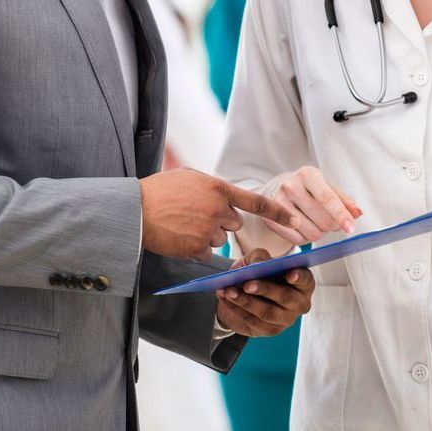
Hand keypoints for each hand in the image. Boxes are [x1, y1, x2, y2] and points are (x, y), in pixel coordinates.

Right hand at [139, 168, 297, 260]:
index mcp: (218, 188)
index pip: (255, 202)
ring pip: (220, 238)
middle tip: (197, 215)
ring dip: (207, 235)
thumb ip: (212, 187)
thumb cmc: (160, 190)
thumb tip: (225, 197)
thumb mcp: (190, 177)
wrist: (136, 209)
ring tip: (183, 224)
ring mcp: (208, 230)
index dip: (277, 212)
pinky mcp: (196, 248)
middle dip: (221, 221)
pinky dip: (196, 248)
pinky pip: (207, 253)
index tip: (295, 220)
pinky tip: (180, 237)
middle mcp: (217, 209)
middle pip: (234, 223)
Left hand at [216, 249, 314, 336]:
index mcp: (303, 283)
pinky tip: (225, 298)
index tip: (290, 274)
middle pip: (285, 298)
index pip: (306, 280)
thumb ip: (260, 258)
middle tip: (247, 284)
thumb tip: (259, 264)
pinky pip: (252, 321)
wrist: (246, 292)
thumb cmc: (259, 271)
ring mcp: (285, 320)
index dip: (299, 277)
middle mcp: (299, 304)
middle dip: (265, 289)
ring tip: (229, 290)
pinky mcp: (269, 331)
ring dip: (245, 301)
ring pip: (266, 312)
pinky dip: (236, 309)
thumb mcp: (259, 258)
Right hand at [263, 166, 361, 245]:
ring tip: (314, 221)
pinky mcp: (271, 219)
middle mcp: (291, 186)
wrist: (278, 189)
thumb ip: (344, 200)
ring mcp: (278, 202)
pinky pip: (297, 240)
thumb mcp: (327, 187)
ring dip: (319, 233)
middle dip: (332, 225)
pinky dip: (305, 238)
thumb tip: (357, 213)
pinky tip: (303, 226)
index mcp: (308, 174)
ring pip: (312, 233)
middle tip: (329, 220)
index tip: (350, 228)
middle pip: (323, 220)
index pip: (327, 198)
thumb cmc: (308, 188)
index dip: (341, 215)